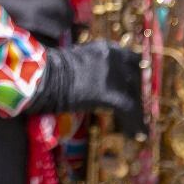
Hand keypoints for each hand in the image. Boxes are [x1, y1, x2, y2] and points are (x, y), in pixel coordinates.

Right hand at [25, 40, 145, 137]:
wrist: (43, 76)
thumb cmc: (51, 69)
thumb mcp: (78, 60)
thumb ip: (94, 66)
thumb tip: (98, 80)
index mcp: (106, 48)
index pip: (132, 60)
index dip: (136, 75)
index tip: (138, 86)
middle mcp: (115, 58)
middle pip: (138, 78)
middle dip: (139, 93)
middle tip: (139, 107)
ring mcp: (115, 76)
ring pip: (137, 95)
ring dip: (138, 110)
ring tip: (137, 125)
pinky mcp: (113, 95)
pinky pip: (132, 111)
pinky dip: (136, 124)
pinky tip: (137, 134)